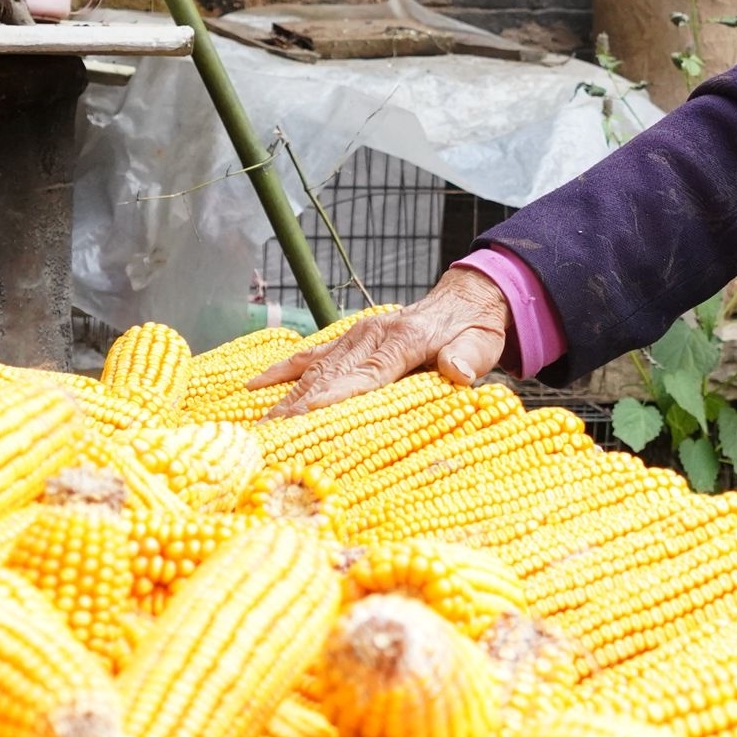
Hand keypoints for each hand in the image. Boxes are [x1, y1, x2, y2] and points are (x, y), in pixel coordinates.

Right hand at [248, 266, 511, 417]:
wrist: (466, 299)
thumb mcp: (482, 343)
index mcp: (402, 340)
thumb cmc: (474, 329)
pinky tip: (254, 385)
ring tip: (259, 426)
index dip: (334, 397)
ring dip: (285, 398)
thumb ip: (467, 358)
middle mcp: (371, 335)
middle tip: (270, 437)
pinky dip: (282, 370)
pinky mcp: (349, 338)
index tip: (305, 417)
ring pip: (314, 370)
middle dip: (297, 408)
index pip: (364, 376)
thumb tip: (455, 372)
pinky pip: (311, 355)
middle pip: (329, 377)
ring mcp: (356, 335)